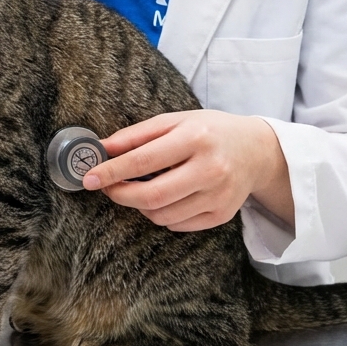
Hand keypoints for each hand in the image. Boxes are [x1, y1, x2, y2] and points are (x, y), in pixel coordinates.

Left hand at [82, 110, 293, 231]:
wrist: (256, 150)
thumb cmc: (209, 131)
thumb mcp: (175, 120)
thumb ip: (137, 135)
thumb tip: (102, 148)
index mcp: (196, 138)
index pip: (144, 160)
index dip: (112, 171)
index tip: (89, 177)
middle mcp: (210, 169)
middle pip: (152, 195)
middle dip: (121, 195)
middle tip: (107, 187)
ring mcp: (218, 196)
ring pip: (162, 215)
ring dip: (139, 205)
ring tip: (137, 189)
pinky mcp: (221, 215)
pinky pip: (177, 225)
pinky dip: (160, 214)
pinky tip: (162, 198)